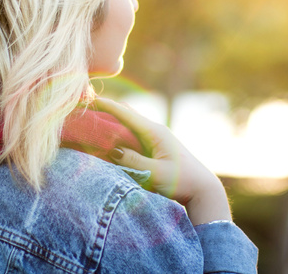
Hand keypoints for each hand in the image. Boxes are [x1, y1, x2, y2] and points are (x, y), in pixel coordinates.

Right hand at [94, 97, 231, 225]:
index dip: (106, 105)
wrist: (202, 189)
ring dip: (112, 123)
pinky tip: (108, 139)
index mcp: (155, 132)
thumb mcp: (155, 174)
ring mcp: (155, 139)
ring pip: (129, 125)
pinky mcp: (155, 149)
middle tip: (85, 109)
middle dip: (106, 110)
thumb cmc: (181, 182)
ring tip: (91, 121)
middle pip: (126, 115)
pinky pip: (133, 137)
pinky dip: (119, 135)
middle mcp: (155, 131)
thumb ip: (133, 161)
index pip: (126, 114)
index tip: (89, 98)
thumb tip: (112, 150)